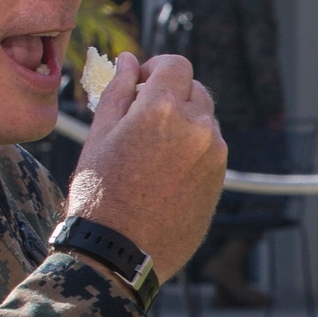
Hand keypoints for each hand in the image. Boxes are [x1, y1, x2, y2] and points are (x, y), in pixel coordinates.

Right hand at [66, 52, 226, 282]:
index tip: (142, 82)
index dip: (157, 67)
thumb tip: (128, 62)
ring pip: (205, 121)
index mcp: (163, 108)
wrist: (119, 254)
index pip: (175, 64)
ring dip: (184, 125)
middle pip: (194, 89)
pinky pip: (210, 151)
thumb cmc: (99, 196)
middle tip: (142, 119)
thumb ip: (116, 92)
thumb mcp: (98, 137)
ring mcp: (214, 155)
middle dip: (172, 95)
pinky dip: (193, 151)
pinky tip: (164, 175)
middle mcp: (197, 127)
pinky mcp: (220, 181)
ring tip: (151, 154)